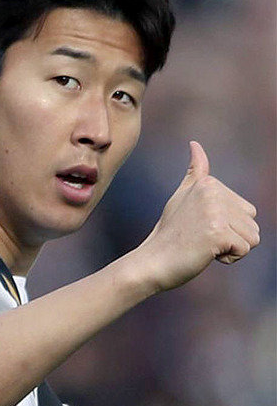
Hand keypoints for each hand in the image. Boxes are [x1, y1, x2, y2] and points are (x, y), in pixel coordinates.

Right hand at [137, 141, 259, 291]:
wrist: (153, 261)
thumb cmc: (170, 233)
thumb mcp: (182, 196)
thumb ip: (194, 172)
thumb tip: (195, 143)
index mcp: (208, 183)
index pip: (245, 210)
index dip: (226, 225)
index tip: (198, 226)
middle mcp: (213, 192)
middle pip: (252, 223)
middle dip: (232, 237)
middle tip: (201, 238)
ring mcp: (214, 211)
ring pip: (252, 237)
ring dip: (231, 248)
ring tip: (203, 245)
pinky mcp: (217, 232)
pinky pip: (244, 250)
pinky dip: (228, 258)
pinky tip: (205, 253)